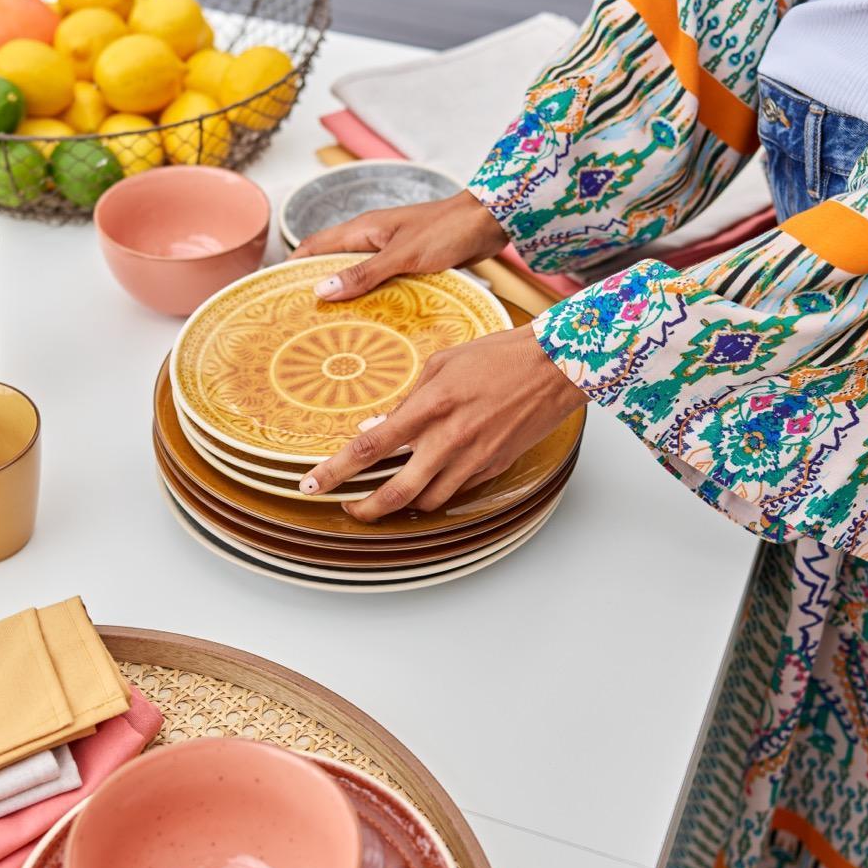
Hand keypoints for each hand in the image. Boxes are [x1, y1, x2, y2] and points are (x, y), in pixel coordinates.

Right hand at [288, 190, 507, 300]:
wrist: (489, 222)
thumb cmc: (447, 231)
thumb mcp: (402, 255)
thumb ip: (364, 273)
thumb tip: (321, 290)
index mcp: (362, 230)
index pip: (314, 246)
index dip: (293, 267)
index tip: (278, 294)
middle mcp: (371, 240)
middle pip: (333, 264)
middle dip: (317, 288)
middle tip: (303, 322)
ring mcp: (390, 252)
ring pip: (357, 276)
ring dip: (347, 297)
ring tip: (333, 329)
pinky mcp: (409, 264)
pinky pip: (382, 283)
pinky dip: (373, 300)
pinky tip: (373, 322)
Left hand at [299, 325, 586, 519]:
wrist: (555, 367)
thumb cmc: (498, 356)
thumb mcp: (442, 364)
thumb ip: (408, 400)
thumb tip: (375, 430)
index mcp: (431, 405)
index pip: (370, 447)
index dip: (336, 471)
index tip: (313, 485)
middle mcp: (450, 438)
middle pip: (396, 491)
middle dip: (366, 509)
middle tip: (350, 511)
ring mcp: (474, 458)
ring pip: (427, 501)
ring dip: (402, 505)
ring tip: (385, 498)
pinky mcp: (494, 468)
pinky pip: (457, 492)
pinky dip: (436, 494)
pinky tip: (427, 485)